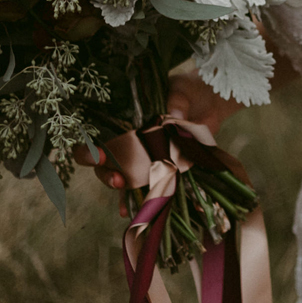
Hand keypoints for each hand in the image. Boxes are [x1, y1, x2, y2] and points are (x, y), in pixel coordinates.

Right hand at [76, 70, 242, 190]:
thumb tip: (174, 116)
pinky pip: (151, 186)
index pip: (94, 136)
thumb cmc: (188, 90)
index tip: (101, 155)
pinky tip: (136, 212)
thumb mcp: (181, 89)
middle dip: (106, 174)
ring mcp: (146, 156)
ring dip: (122, 191)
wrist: (211, 101)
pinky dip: (145, 199)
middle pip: (106, 163)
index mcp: (124, 118)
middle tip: (117, 181)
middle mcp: (130, 140)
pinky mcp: (164, 167)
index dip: (90, 149)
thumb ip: (176, 101)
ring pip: (124, 177)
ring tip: (126, 205)